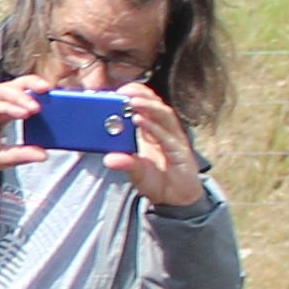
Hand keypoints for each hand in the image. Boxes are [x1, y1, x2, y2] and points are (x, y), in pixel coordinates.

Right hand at [0, 75, 45, 180]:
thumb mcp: (1, 158)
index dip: (35, 92)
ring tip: (34, 107)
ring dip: (19, 98)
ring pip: (1, 92)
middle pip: (12, 87)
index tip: (54, 95)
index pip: (19, 95)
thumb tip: (44, 155)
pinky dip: (4, 106)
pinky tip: (17, 112)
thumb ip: (21, 154)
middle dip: (31, 87)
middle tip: (48, 91)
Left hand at [115, 81, 208, 211]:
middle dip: (142, 96)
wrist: (178, 198)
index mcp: (155, 132)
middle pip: (157, 106)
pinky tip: (140, 121)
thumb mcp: (136, 171)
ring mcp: (175, 141)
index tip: (121, 89)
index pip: (149, 106)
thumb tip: (108, 159)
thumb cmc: (158, 180)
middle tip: (124, 91)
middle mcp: (166, 132)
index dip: (138, 95)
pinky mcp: (180, 153)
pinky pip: (167, 137)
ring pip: (164, 116)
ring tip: (132, 102)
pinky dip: (153, 128)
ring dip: (148, 107)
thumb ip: (125, 163)